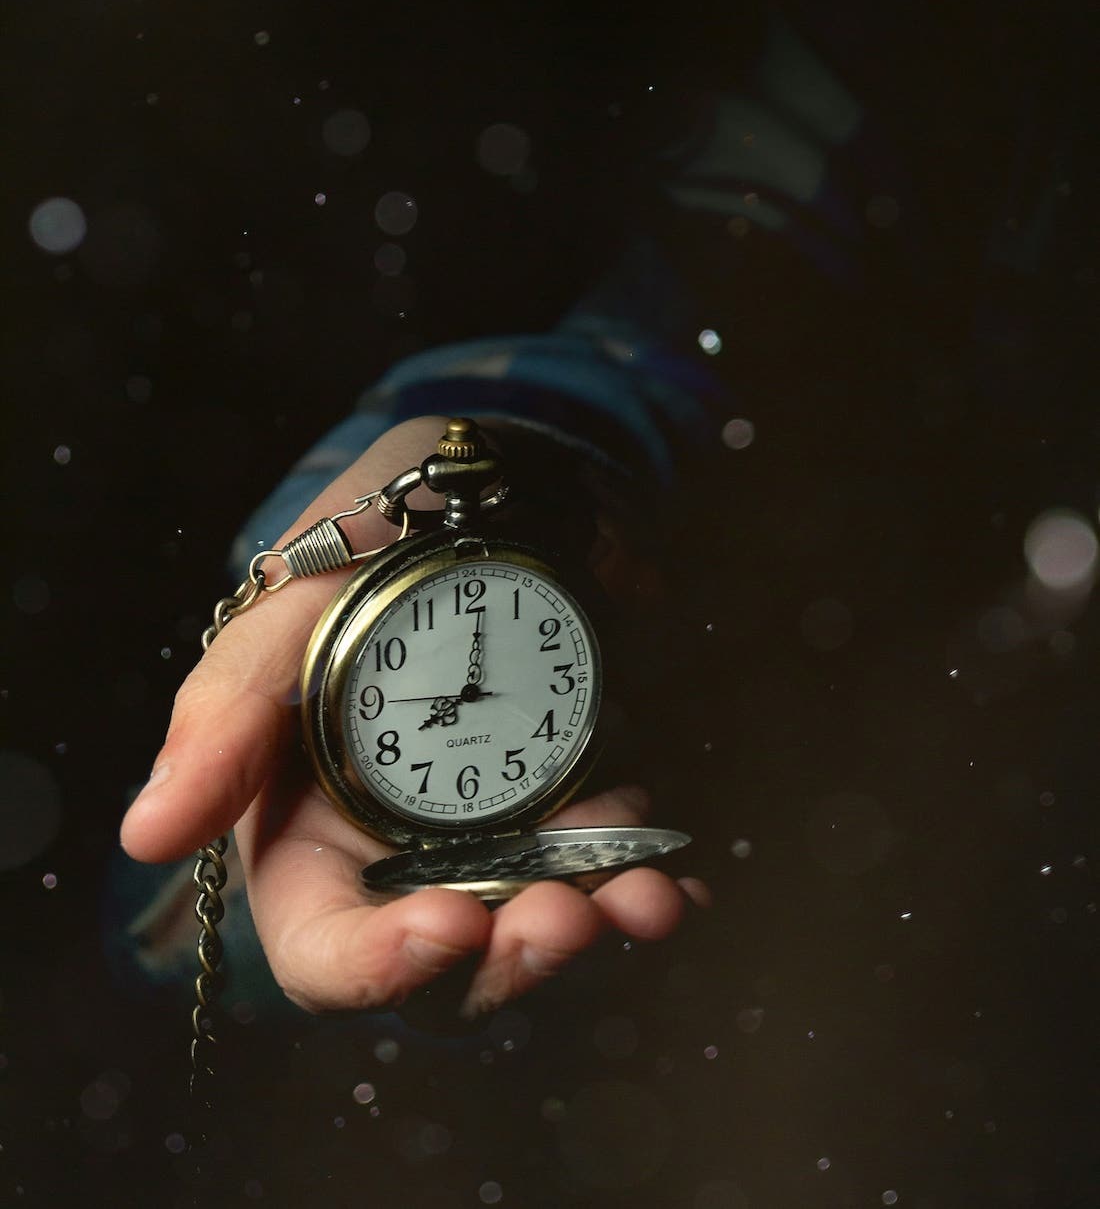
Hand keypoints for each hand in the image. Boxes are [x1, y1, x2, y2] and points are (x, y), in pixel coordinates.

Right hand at [120, 416, 704, 1015]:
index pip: (323, 944)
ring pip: (533, 927)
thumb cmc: (381, 530)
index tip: (447, 925)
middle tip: (562, 918)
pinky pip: (605, 868)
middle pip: (443, 961)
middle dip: (506, 960)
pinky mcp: (569, 798)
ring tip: (640, 900)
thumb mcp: (295, 599)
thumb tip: (148, 834)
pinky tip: (676, 882)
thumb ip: (228, 712)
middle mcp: (396, 849)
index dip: (375, 965)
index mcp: (304, 826)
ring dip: (591, 928)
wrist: (506, 476)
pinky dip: (641, 884)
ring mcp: (490, 829)